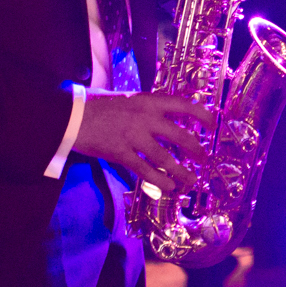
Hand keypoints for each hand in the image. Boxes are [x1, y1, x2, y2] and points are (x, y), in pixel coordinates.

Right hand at [71, 90, 214, 192]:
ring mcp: (134, 136)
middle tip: (205, 158)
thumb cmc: (97, 106)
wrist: (71, 115)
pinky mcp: (120, 153)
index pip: (184, 105)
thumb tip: (165, 118)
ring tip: (191, 181)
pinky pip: (145, 170)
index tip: (214, 124)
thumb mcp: (128, 100)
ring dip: (181, 171)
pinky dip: (159, 180)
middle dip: (197, 149)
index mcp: (148, 101)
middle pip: (180, 136)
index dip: (203, 115)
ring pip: (165, 157)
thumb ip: (147, 108)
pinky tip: (169, 187)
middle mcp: (145, 118)